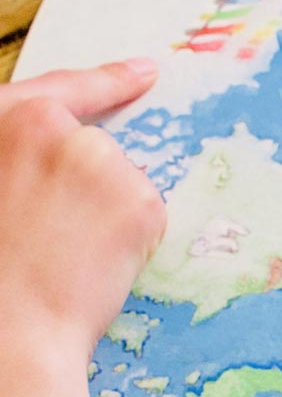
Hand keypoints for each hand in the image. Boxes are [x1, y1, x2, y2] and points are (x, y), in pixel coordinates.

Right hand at [0, 61, 165, 366]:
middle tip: (62, 236)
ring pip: (129, 186)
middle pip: (101, 151)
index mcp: (9, 119)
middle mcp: (60, 130)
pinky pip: (151, 216)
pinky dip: (138, 240)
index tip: (147, 71)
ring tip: (74, 254)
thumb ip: (30, 157)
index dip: (109, 81)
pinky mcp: (142, 199)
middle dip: (95, 189)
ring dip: (115, 216)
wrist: (14, 325)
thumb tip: (79, 161)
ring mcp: (105, 162)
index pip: (67, 89)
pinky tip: (103, 262)